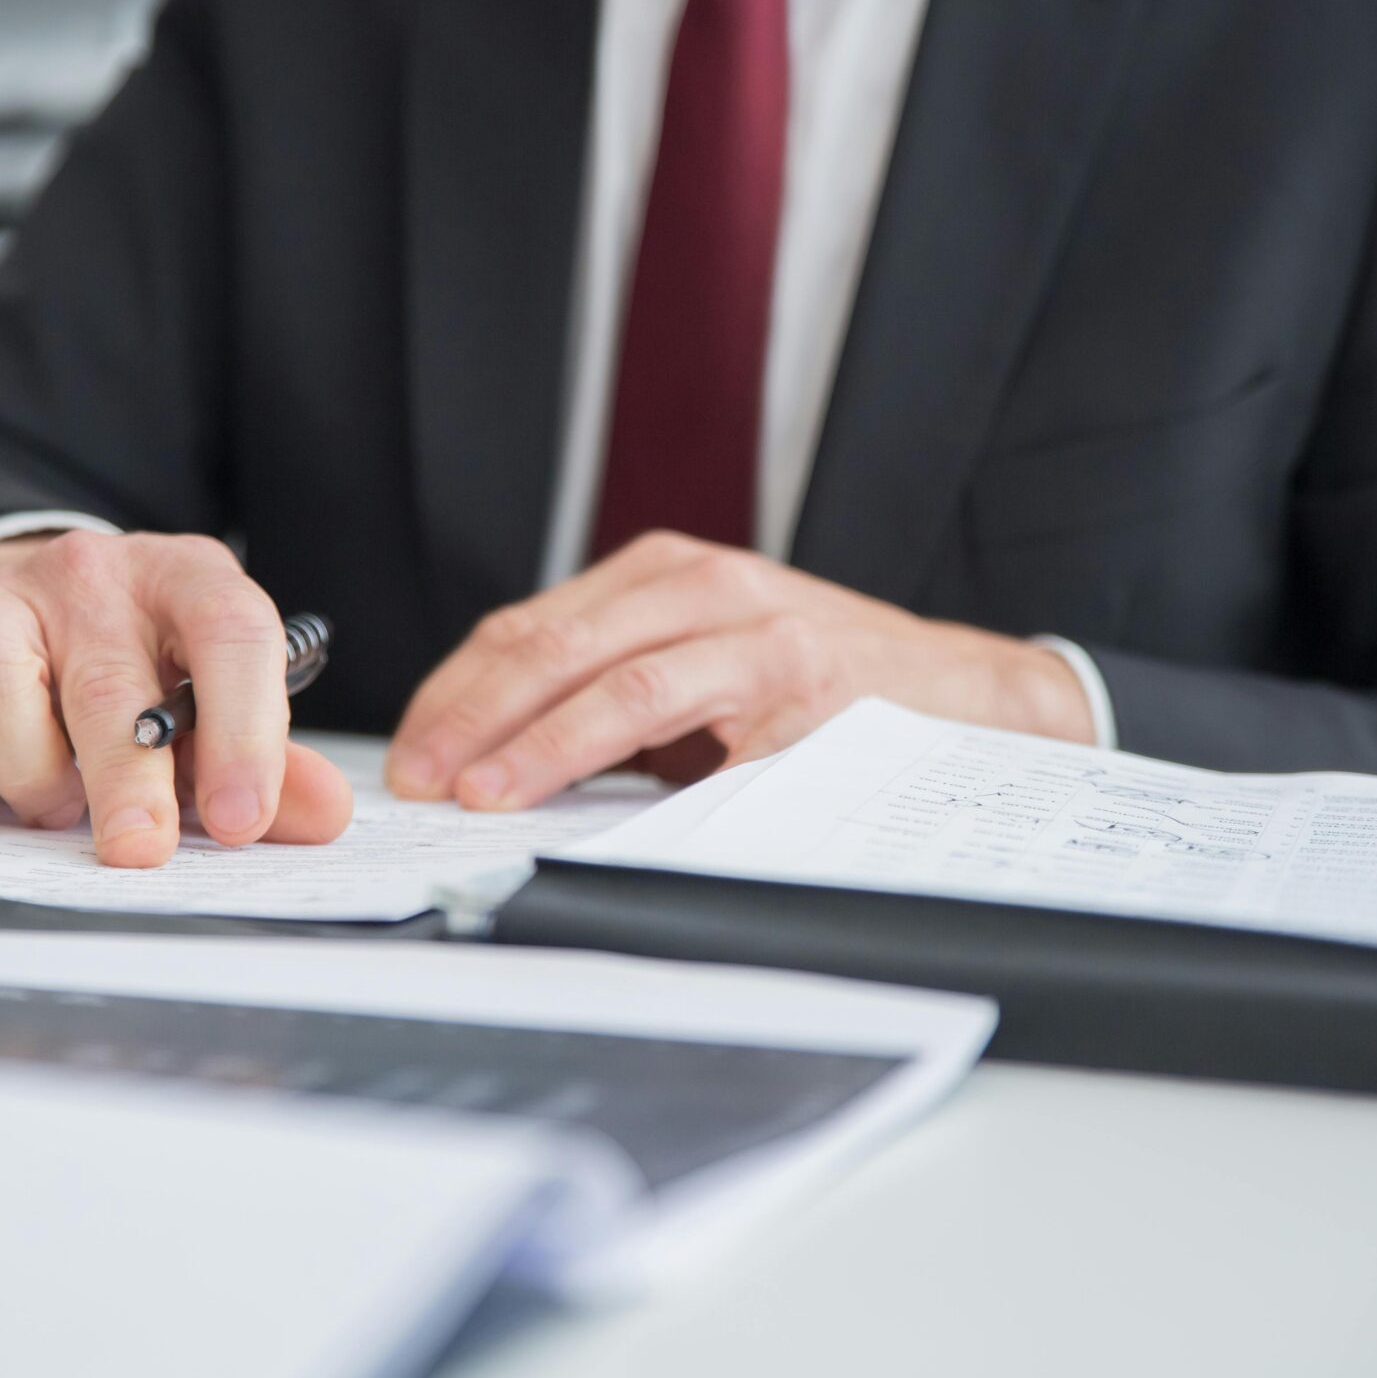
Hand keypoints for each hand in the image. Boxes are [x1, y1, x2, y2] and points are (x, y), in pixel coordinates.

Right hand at [0, 530, 352, 866]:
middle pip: (107, 681)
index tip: (242, 819)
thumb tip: (324, 814)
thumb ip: (269, 762)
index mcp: (187, 580)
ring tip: (58, 805)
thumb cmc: (144, 665)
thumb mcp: (219, 697)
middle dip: (126, 782)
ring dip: (26, 767)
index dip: (246, 731)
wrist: (38, 604)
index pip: (232, 633)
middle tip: (140, 851)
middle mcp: (92, 577)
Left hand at [386, 532, 1094, 810]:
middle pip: (552, 644)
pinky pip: (698, 731)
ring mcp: (755, 631)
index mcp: (665, 572)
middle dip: (470, 716)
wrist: (967, 695)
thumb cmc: (825, 689)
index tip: (409, 749)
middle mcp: (704, 583)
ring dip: (535, 742)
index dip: (456, 690)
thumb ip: (620, 694)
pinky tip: (587, 805)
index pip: (529, 626)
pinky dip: (632, 769)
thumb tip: (496, 763)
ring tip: (480, 792)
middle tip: (418, 778)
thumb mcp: (710, 666)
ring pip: (617, 680)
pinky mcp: (800, 688)